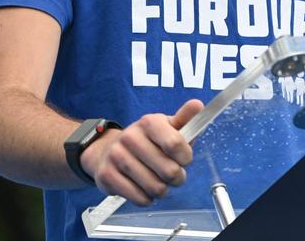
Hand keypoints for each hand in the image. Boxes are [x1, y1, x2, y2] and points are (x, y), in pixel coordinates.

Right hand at [82, 99, 204, 205]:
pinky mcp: (107, 175)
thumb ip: (185, 118)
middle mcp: (130, 137)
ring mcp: (117, 156)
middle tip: (174, 175)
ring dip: (162, 190)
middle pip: (169, 170)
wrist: (108, 150)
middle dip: (177, 178)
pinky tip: (144, 189)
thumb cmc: (146, 141)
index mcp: (148, 122)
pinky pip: (139, 198)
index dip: (186, 157)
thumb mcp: (166, 127)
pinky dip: (147, 199)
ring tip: (159, 182)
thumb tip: (198, 105)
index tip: (184, 159)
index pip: (175, 144)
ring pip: (155, 187)